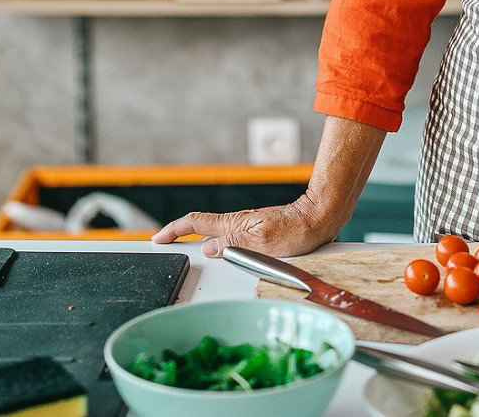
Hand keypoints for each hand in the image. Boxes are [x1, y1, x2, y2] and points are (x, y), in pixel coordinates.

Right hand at [150, 195, 341, 258]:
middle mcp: (236, 225)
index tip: (158, 238)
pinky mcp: (257, 235)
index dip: (173, 230)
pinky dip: (221, 250)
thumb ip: (234, 245)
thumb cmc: (297, 230)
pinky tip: (224, 258)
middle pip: (201, 231)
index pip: (195, 223)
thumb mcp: (263, 243)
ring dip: (201, 245)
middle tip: (165, 248)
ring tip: (189, 256)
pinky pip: (231, 243)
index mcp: (233, 224)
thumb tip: (208, 249)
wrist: (320, 220)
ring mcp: (246, 229)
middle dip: (181, 238)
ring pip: (216, 238)